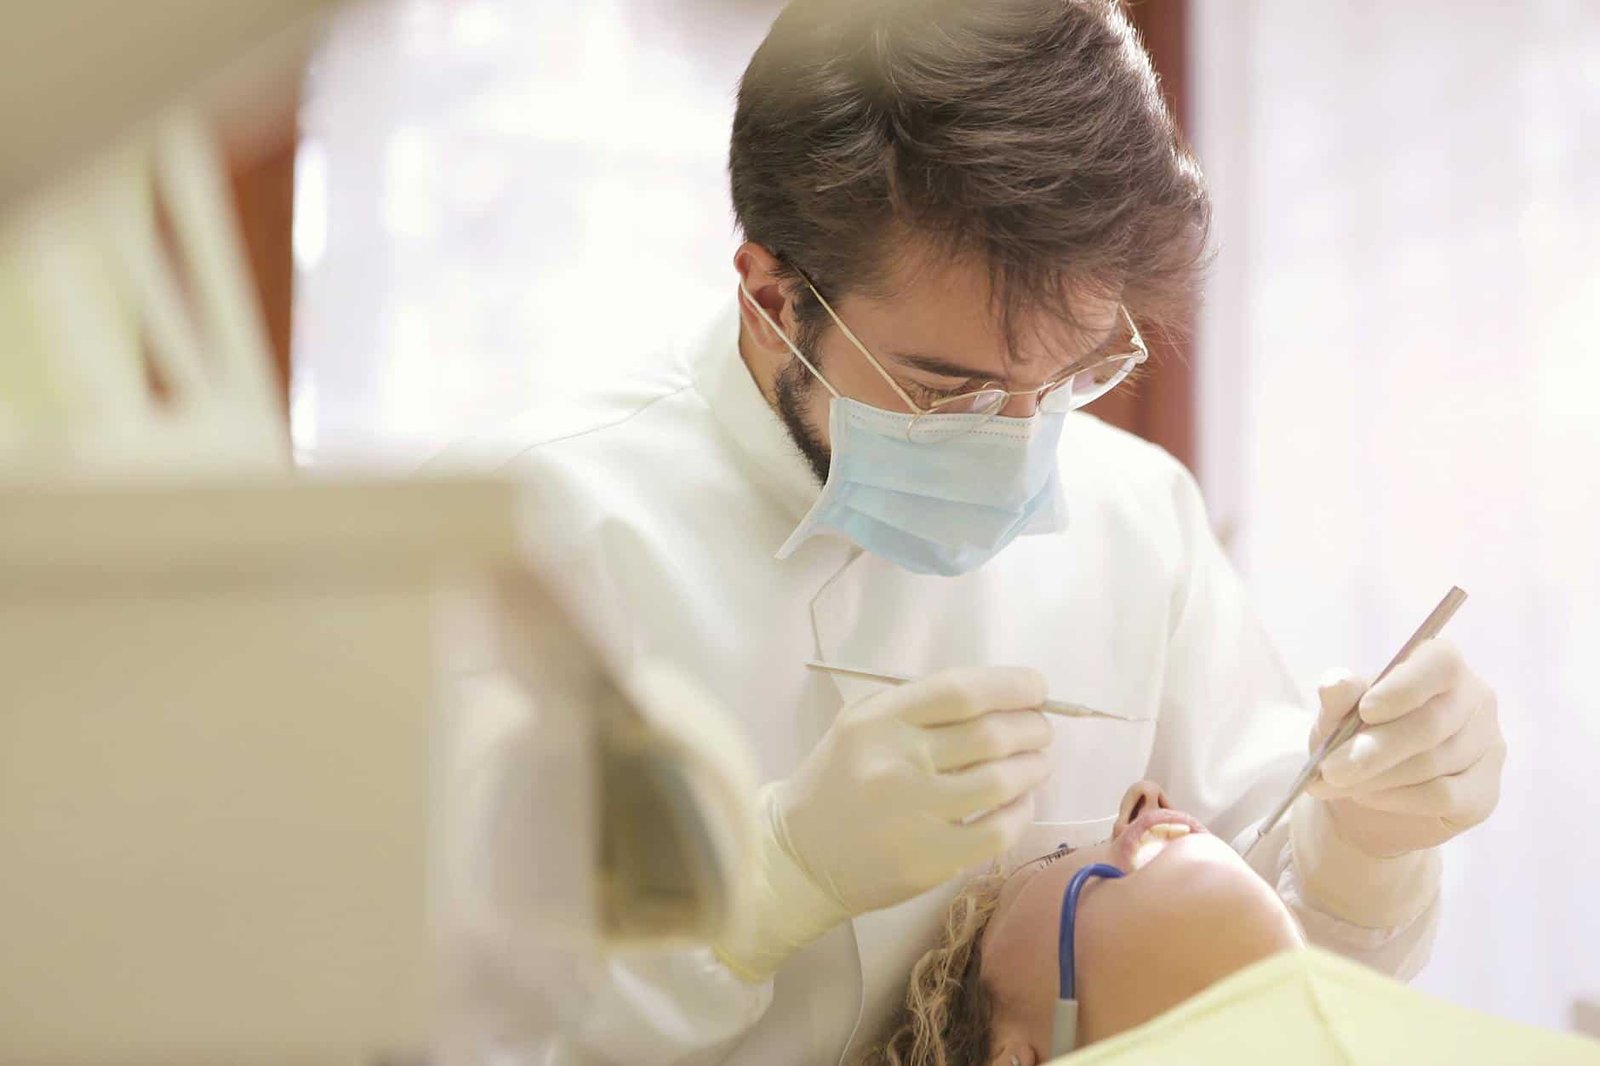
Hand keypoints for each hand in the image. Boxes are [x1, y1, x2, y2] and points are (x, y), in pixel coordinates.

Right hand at [713, 666, 1052, 980]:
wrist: (798, 855)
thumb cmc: (838, 780)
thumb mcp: (862, 725)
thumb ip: (921, 708)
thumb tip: (1003, 699)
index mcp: (879, 721)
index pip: (961, 691)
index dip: (1012, 685)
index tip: (1038, 688)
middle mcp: (896, 763)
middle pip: (990, 734)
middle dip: (1032, 727)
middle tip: (1041, 729)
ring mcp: (914, 815)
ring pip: (1001, 781)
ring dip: (1033, 767)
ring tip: (1037, 763)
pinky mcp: (929, 860)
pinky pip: (997, 831)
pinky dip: (1021, 811)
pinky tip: (1020, 802)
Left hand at [1306, 640, 1504, 856]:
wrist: (1362, 794)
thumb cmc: (1350, 739)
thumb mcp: (1334, 718)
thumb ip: (1337, 699)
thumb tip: (1336, 683)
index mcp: (1441, 666)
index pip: (1441, 663)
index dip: (1405, 687)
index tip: (1365, 710)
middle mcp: (1475, 701)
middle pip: (1432, 723)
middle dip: (1375, 749)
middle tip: (1330, 769)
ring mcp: (1488, 747)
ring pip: (1434, 763)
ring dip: (1378, 777)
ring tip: (1339, 782)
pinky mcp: (1485, 792)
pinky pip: (1444, 796)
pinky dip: (1398, 798)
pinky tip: (1370, 796)